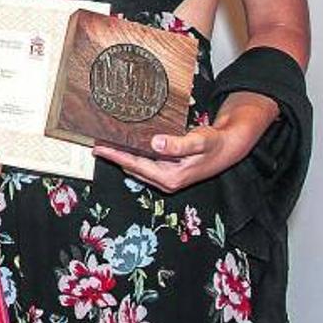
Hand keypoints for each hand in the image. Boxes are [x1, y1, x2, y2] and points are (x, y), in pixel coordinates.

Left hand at [92, 92, 278, 192]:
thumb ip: (177, 144)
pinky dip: (133, 156)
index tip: (98, 148)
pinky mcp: (167, 173)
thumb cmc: (214, 144)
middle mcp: (165, 181)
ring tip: (105, 143)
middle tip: (95, 143)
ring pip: (137, 167)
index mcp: (170, 177)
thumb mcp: (198, 141)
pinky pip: (144, 164)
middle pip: (132, 168)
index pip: (135, 165)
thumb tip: (155, 144)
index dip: (115, 156)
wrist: (228, 149)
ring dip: (122, 156)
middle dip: (113, 156)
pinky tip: (126, 145)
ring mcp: (166, 178)